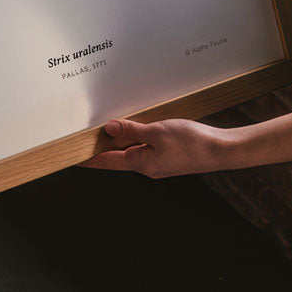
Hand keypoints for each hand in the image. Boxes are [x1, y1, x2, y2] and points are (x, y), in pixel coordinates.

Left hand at [80, 117, 229, 177]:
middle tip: (88, 133)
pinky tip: (140, 126)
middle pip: (118, 156)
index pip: (107, 162)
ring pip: (132, 150)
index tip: (73, 156)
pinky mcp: (168, 156)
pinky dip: (138, 137)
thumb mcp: (157, 131)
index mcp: (141, 163)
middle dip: (104, 145)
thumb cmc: (191, 143)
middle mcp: (147, 166)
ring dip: (122, 139)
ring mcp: (158, 162)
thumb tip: (110, 129)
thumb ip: (132, 130)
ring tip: (112, 125)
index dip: (89, 158)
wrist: (219, 150)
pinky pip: (146, 147)